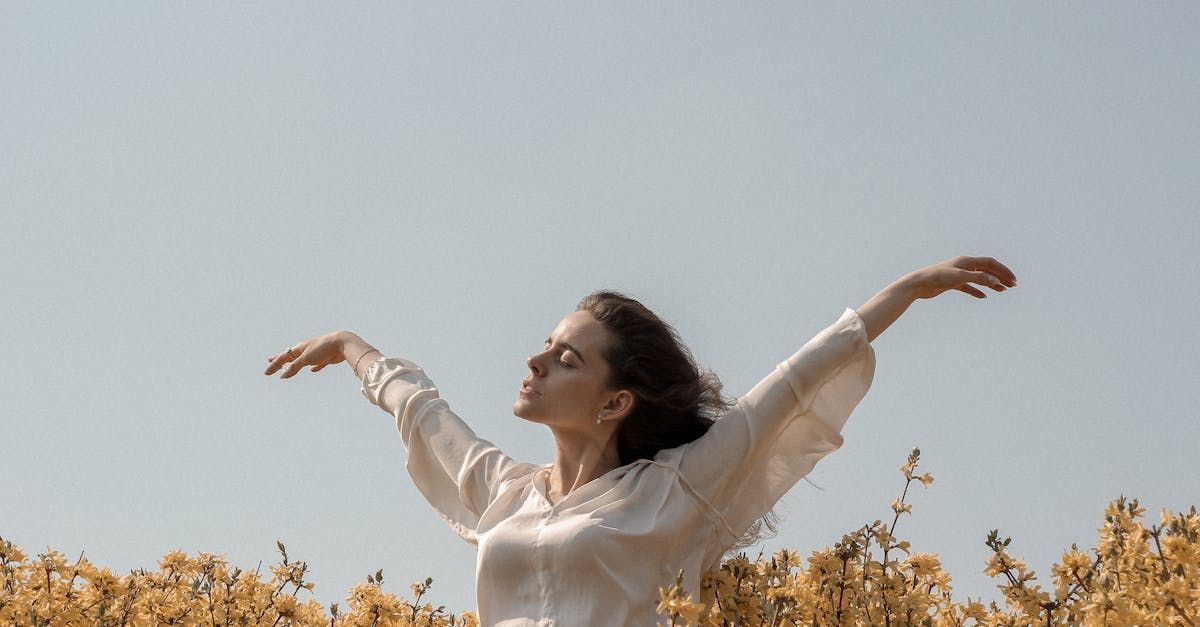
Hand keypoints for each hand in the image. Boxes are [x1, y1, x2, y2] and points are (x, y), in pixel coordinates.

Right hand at [264, 331, 347, 378]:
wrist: (342, 343)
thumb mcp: (306, 358)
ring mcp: (316, 354)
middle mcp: (306, 350)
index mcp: (300, 348)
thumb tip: (283, 375)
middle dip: (280, 360)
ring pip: (302, 360)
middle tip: (270, 361)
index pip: (283, 357)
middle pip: (290, 356)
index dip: (274, 365)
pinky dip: (313, 367)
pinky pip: (317, 364)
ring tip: (289, 366)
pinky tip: (312, 370)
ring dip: (294, 364)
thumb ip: (294, 366)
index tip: (266, 373)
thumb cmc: (323, 348)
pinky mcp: (326, 358)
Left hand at [903, 256, 1017, 299]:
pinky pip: (968, 287)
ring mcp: (958, 275)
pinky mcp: (951, 284)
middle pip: (986, 269)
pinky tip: (983, 297)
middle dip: (1000, 276)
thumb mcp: (959, 278)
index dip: (1003, 270)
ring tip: (1002, 291)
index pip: (990, 263)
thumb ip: (978, 278)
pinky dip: (977, 291)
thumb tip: (996, 281)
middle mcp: (963, 266)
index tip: (1013, 280)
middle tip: (1012, 286)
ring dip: (991, 283)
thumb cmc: (937, 278)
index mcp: (967, 261)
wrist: (918, 284)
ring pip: (979, 278)